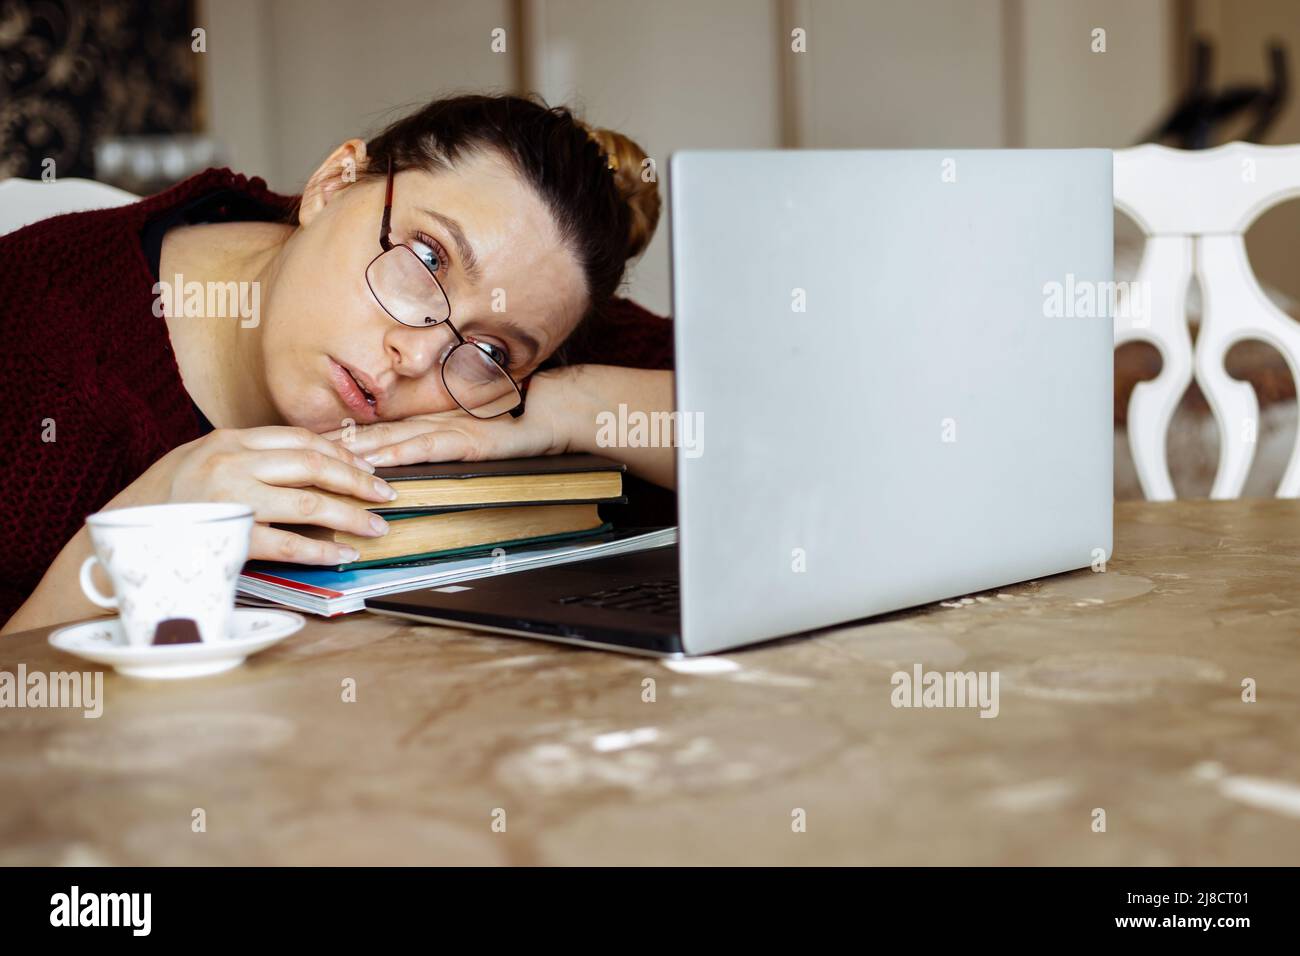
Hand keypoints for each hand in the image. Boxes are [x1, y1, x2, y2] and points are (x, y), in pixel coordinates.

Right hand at [120, 426, 396, 565]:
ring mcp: (229, 500)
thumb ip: (248, 457)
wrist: (114, 535)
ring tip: (376, 527)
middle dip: (358, 481)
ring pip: (308, 504)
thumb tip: (307, 463)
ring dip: (350, 516)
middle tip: (386, 494)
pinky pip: (286, 545)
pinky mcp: (227, 538)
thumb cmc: (164, 500)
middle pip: (313, 466)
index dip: (342, 454)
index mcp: (228, 440)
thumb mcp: (202, 460)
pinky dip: (320, 551)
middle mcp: (231, 463)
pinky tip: (343, 555)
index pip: (300, 440)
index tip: (367, 467)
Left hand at [322, 368, 571, 466]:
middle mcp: (433, 422)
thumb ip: (444, 441)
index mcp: (431, 422)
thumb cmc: (518, 424)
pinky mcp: (468, 440)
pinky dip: (401, 454)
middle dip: (339, 443)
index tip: (311, 442)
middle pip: (376, 433)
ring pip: (395, 440)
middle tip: (301, 450)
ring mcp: (450, 429)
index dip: (344, 435)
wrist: (553, 411)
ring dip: (360, 450)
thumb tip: (412, 458)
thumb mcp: (473, 435)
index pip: (379, 430)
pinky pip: (428, 448)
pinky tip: (380, 461)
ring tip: (327, 457)